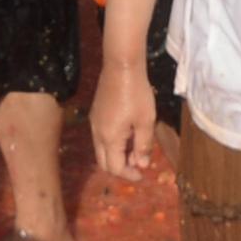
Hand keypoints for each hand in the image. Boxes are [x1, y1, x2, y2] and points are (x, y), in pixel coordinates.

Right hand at [90, 51, 159, 179]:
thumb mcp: (146, 121)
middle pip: (104, 162)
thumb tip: (142, 165)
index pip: (115, 168)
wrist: (121, 66)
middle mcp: (97, 134)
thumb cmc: (137, 93)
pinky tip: (127, 134)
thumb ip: (143, 145)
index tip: (142, 173)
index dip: (129, 174)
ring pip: (101, 150)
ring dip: (117, 155)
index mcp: (109, 138)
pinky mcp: (95, 114)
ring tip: (136, 147)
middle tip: (138, 163)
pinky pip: (101, 137)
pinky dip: (113, 143)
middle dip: (121, 167)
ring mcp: (94, 123)